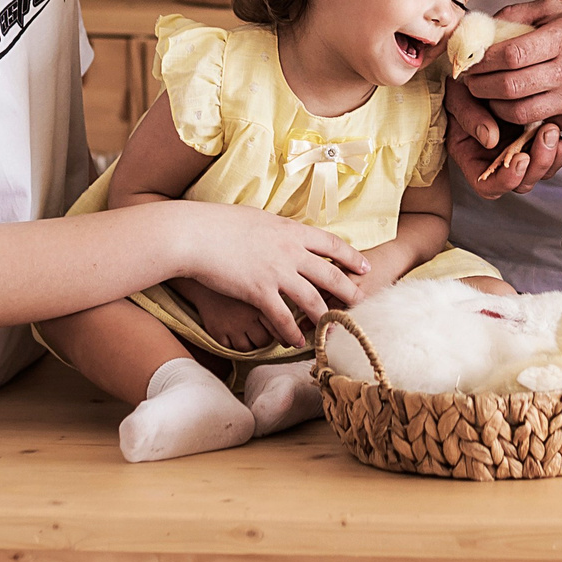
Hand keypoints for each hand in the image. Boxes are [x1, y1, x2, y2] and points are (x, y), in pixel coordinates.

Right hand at [174, 205, 369, 347]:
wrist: (196, 234)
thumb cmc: (220, 223)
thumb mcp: (258, 219)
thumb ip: (277, 230)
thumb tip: (284, 233)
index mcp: (291, 231)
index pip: (331, 244)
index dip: (351, 257)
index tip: (365, 267)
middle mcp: (290, 251)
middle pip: (330, 274)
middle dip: (348, 290)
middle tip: (361, 303)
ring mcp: (276, 272)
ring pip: (312, 299)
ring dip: (325, 317)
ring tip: (334, 330)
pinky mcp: (259, 291)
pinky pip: (282, 317)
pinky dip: (292, 332)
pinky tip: (298, 342)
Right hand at [446, 80, 561, 198]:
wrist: (480, 68)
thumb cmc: (460, 86)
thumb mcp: (457, 98)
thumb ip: (470, 118)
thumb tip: (490, 138)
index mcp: (475, 160)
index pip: (490, 186)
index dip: (506, 180)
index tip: (520, 159)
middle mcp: (501, 161)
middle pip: (525, 180)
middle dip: (540, 163)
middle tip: (547, 135)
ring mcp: (523, 149)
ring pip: (546, 168)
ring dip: (556, 155)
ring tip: (556, 129)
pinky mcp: (542, 137)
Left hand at [459, 0, 561, 128]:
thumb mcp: (558, 7)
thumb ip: (519, 13)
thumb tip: (482, 26)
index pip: (512, 54)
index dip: (483, 59)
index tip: (470, 58)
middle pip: (510, 86)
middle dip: (480, 85)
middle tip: (469, 79)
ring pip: (519, 112)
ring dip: (493, 105)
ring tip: (485, 93)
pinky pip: (537, 123)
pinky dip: (517, 116)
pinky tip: (509, 103)